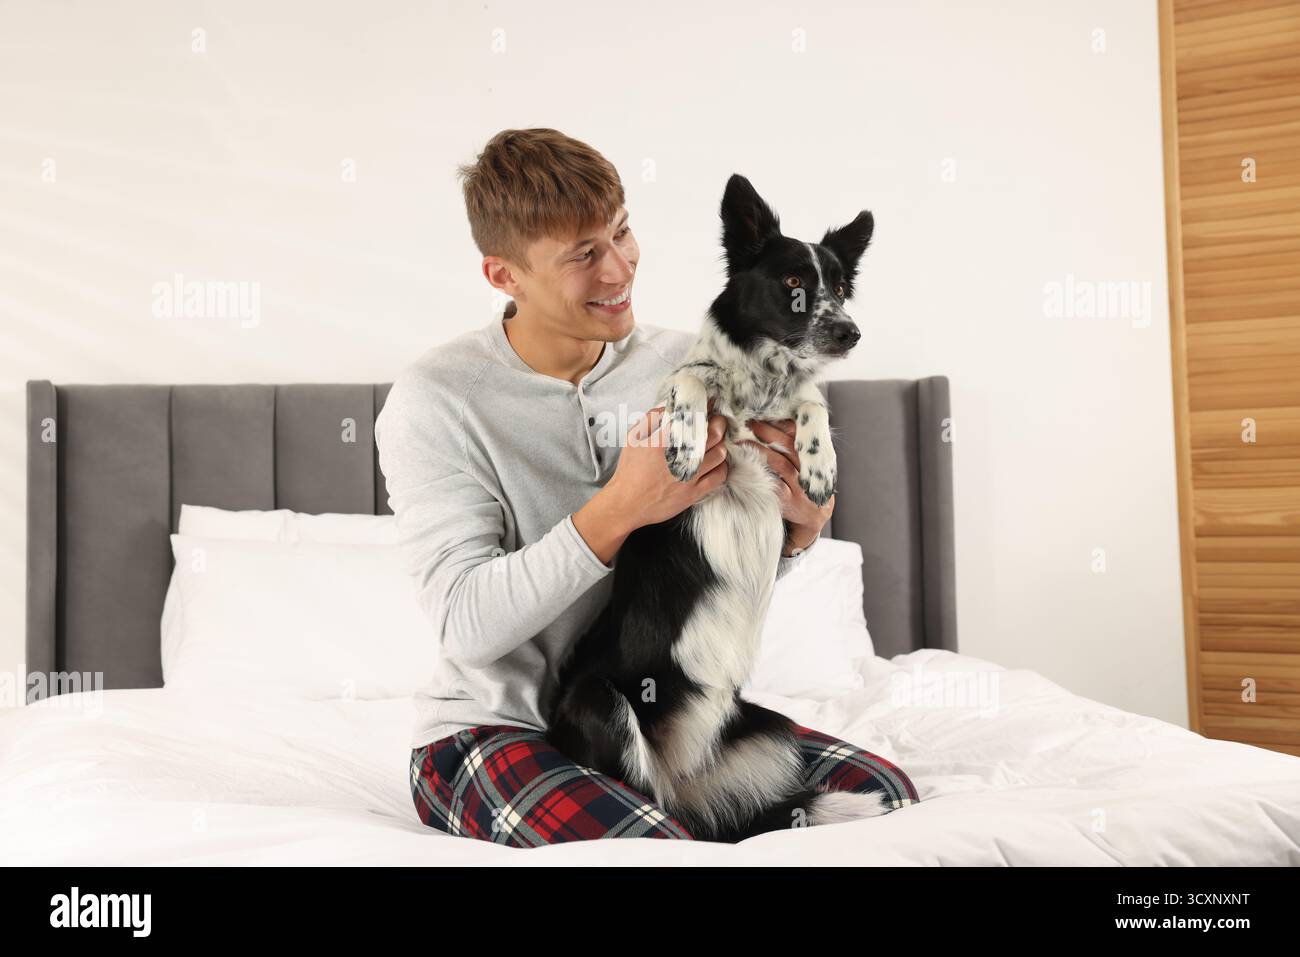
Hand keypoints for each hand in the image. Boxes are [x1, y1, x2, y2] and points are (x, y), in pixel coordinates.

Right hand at [606, 397, 729, 529]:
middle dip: (719, 422)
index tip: (709, 403)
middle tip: (717, 420)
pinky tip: (715, 463)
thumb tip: (670, 405)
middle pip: (714, 433)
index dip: (706, 407)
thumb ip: (651, 418)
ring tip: (716, 442)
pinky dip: (721, 466)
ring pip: (720, 454)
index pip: (694, 417)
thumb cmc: (629, 470)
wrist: (627, 503)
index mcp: (665, 440)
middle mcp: (680, 457)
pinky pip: (719, 476)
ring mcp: (690, 476)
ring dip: (721, 444)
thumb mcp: (633, 438)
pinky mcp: (694, 493)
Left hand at [740, 418, 834, 553]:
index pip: (797, 434)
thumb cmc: (807, 482)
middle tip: (749, 423)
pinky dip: (760, 474)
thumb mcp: (808, 462)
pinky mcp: (789, 500)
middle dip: (767, 432)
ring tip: (742, 441)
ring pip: (780, 463)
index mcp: (812, 455)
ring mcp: (799, 485)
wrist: (816, 513)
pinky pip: (774, 484)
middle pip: (787, 445)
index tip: (763, 414)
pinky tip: (747, 467)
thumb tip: (776, 423)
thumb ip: (795, 445)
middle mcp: (807, 468)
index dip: (780, 423)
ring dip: (760, 450)